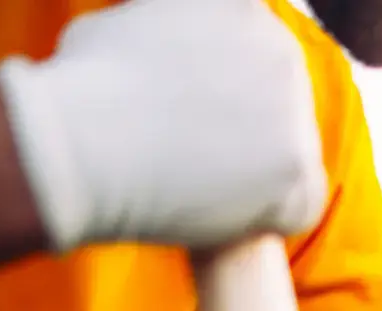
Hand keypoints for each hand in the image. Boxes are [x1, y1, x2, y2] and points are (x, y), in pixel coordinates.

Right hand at [0, 0, 326, 251]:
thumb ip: (178, 40)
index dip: (223, 96)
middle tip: (191, 155)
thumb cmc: (84, 87)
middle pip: (280, 107)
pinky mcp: (300, 171)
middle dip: (246, 135)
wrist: (81, 143)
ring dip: (255, 178)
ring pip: (292, 158)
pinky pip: (299, 207)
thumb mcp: (133, 27)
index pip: (256, 59)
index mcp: (241, 9)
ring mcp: (297, 111)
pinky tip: (214, 210)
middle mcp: (281, 50)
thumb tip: (177, 57)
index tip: (188, 116)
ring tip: (191, 180)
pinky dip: (264, 219)